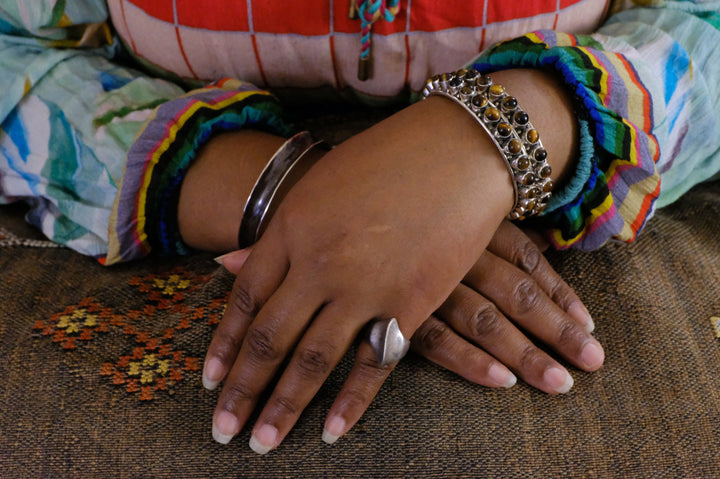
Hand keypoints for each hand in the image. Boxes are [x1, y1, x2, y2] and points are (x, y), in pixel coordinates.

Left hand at [202, 96, 515, 453]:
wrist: (459, 148)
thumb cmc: (390, 158)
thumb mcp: (322, 185)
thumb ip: (281, 230)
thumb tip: (228, 263)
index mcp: (292, 226)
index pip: (244, 300)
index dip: (225, 346)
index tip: (210, 381)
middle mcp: (318, 260)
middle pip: (269, 338)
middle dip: (242, 390)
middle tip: (221, 430)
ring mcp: (362, 285)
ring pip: (311, 360)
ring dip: (283, 407)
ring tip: (261, 445)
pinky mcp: (409, 303)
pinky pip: (372, 364)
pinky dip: (350, 403)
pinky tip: (329, 432)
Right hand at [411, 220, 603, 393]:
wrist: (334, 206)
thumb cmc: (399, 207)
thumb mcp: (451, 207)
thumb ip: (496, 227)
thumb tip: (544, 243)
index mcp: (470, 222)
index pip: (527, 262)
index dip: (560, 296)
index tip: (588, 325)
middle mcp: (455, 250)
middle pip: (515, 295)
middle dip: (556, 330)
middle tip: (590, 362)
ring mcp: (426, 280)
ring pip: (485, 321)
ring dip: (524, 354)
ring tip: (558, 383)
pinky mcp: (395, 308)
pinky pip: (438, 339)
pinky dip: (469, 361)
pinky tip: (500, 381)